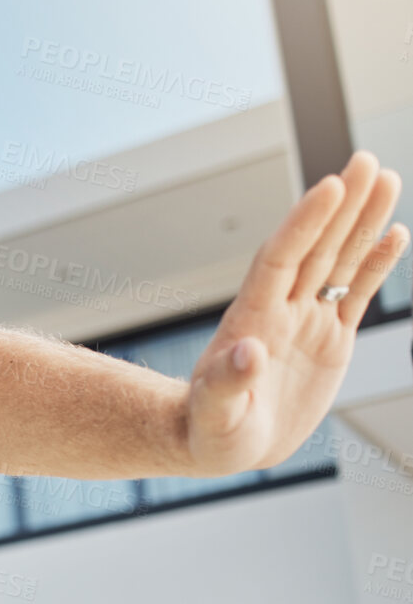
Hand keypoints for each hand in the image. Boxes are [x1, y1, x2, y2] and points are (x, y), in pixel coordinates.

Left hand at [185, 150, 406, 475]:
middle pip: (316, 246)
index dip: (305, 223)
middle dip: (343, 205)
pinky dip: (375, 264)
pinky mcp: (329, 339)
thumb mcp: (214, 412)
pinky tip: (394, 232)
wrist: (223, 443)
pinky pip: (356, 293)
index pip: (282, 258)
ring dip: (363, 221)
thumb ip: (227, 382)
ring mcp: (307, 320)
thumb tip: (247, 352)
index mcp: (253, 319)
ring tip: (386, 178)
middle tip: (366, 159)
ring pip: (340, 260)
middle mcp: (282, 309)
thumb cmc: (209, 429)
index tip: (329, 185)